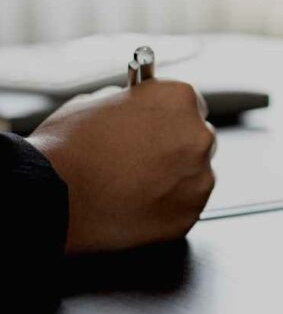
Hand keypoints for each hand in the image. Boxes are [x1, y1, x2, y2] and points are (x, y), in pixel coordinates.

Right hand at [27, 80, 215, 254]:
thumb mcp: (97, 102)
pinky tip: (137, 206)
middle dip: (177, 150)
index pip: (191, 106)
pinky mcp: (189, 214)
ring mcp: (199, 177)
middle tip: (145, 161)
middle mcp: (199, 135)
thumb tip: (137, 112)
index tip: (158, 130)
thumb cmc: (68, 146)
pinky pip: (186, 207)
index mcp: (179, 99)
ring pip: (196, 176)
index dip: (170, 119)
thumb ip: (130, 103)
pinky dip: (168, 208)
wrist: (51, 194)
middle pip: (198, 141)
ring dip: (175, 180)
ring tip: (135, 186)